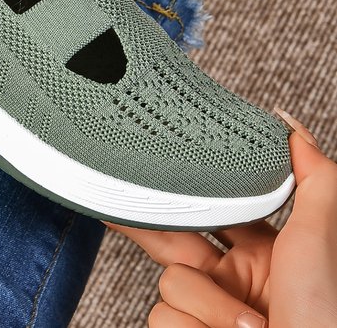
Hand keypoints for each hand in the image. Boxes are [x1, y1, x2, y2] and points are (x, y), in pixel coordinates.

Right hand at [106, 110, 336, 326]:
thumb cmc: (326, 313)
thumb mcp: (321, 237)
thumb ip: (312, 176)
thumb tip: (285, 122)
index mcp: (261, 251)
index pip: (213, 207)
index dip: (183, 188)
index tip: (152, 162)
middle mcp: (230, 278)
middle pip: (172, 235)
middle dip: (147, 219)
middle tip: (113, 194)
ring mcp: (207, 309)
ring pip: (169, 283)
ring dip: (207, 303)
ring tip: (250, 326)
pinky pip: (162, 316)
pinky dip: (193, 326)